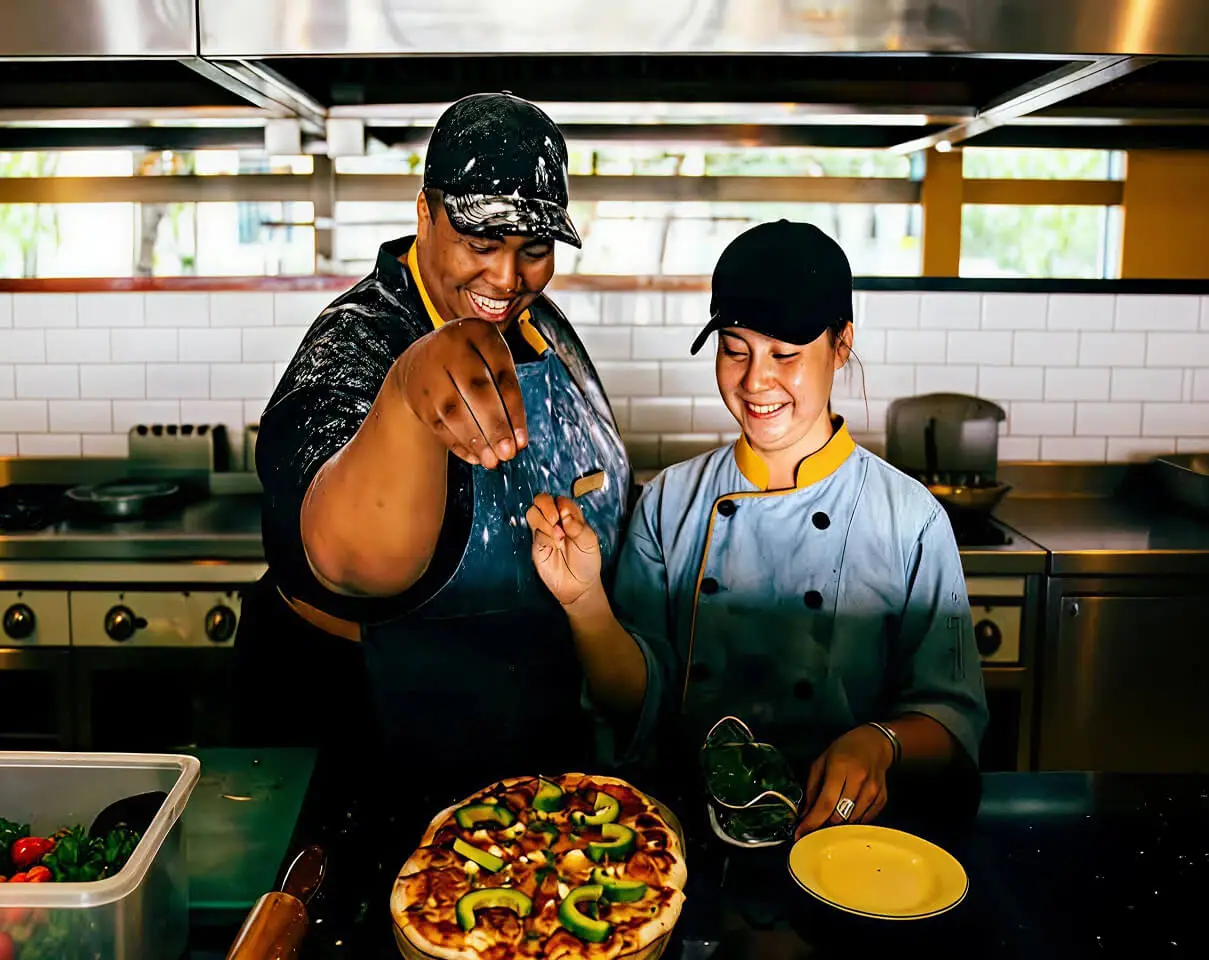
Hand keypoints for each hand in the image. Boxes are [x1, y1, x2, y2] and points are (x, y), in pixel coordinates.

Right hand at [393, 317, 526, 468]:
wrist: (421, 361)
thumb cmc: (470, 363)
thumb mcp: (490, 359)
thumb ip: (507, 390)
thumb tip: (517, 440)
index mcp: (478, 333)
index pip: (502, 375)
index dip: (514, 411)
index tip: (522, 441)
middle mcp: (451, 347)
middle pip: (477, 390)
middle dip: (496, 426)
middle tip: (508, 454)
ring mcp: (430, 371)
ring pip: (455, 411)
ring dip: (476, 440)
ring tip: (492, 461)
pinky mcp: (417, 396)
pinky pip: (439, 424)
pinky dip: (458, 444)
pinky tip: (474, 456)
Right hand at [526, 494, 601, 606]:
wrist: (578, 585)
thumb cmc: (586, 561)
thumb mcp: (590, 542)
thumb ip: (578, 526)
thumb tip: (564, 515)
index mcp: (569, 516)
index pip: (560, 499)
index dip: (562, 503)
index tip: (567, 515)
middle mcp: (555, 521)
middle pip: (541, 500)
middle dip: (546, 505)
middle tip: (555, 519)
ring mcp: (544, 532)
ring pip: (532, 512)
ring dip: (543, 520)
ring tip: (557, 535)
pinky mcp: (537, 545)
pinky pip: (534, 533)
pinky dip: (544, 535)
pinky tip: (554, 545)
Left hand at [795, 725, 893, 837]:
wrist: (875, 743)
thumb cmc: (844, 750)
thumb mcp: (821, 761)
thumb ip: (812, 788)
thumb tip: (805, 814)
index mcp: (840, 768)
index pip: (826, 802)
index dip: (812, 822)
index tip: (800, 835)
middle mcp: (859, 780)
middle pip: (840, 815)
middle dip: (824, 826)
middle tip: (813, 828)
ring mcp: (873, 791)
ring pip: (853, 821)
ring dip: (839, 826)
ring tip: (829, 822)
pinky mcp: (882, 799)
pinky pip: (865, 820)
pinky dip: (853, 822)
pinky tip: (846, 815)